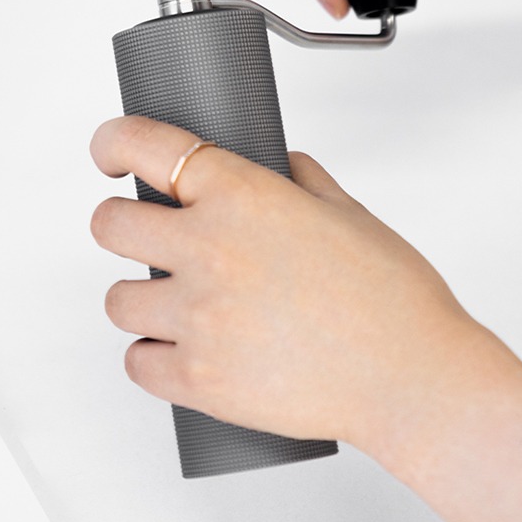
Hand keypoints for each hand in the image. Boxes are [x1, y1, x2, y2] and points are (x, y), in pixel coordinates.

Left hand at [90, 115, 474, 462]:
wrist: (413, 378)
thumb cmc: (393, 298)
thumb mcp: (350, 214)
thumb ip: (304, 181)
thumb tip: (280, 166)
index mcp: (242, 196)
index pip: (144, 146)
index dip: (114, 141)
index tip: (110, 150)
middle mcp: (208, 249)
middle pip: (108, 224)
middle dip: (122, 223)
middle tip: (145, 235)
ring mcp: (198, 318)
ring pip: (116, 299)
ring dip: (139, 297)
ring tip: (176, 304)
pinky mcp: (197, 380)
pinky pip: (136, 363)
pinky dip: (153, 356)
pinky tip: (182, 349)